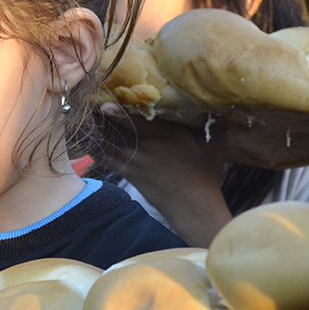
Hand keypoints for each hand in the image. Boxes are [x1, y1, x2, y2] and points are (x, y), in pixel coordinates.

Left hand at [98, 104, 229, 246]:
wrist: (193, 207)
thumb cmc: (205, 176)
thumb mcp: (214, 148)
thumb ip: (216, 125)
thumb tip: (225, 106)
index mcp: (165, 136)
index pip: (136, 122)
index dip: (117, 112)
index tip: (104, 102)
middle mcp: (145, 147)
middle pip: (114, 130)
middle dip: (99, 116)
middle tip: (86, 102)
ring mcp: (134, 162)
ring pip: (107, 143)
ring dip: (95, 130)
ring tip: (84, 115)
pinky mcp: (129, 173)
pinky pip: (107, 158)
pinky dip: (97, 148)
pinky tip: (89, 138)